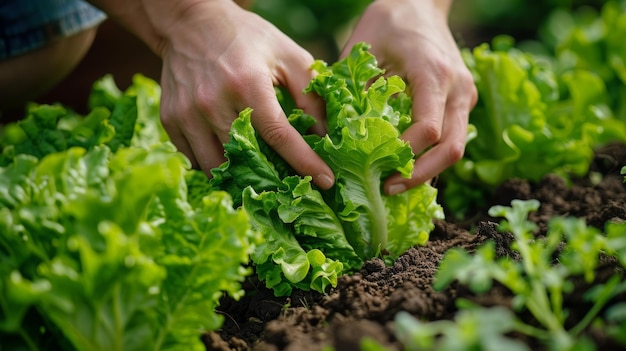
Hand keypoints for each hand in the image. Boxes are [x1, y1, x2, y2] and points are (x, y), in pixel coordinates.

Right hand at [153, 0, 333, 187]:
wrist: (190, 22)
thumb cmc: (245, 37)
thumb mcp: (287, 54)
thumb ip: (311, 93)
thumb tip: (325, 134)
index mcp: (247, 84)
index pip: (279, 136)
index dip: (305, 162)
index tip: (325, 181)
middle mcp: (213, 102)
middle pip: (246, 159)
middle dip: (272, 176)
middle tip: (290, 182)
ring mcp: (188, 114)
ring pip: (215, 167)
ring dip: (239, 176)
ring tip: (258, 175)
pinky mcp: (171, 120)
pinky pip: (193, 158)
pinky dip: (213, 164)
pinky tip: (229, 157)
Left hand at [341, 0, 477, 194]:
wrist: (420, 3)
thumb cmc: (388, 22)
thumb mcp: (363, 50)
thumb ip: (353, 91)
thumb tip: (337, 136)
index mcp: (433, 74)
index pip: (427, 129)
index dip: (404, 156)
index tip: (378, 171)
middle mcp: (457, 88)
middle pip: (451, 149)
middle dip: (421, 175)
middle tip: (389, 189)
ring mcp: (464, 96)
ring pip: (455, 148)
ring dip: (428, 170)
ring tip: (395, 182)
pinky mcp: (462, 101)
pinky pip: (452, 138)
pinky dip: (432, 157)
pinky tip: (406, 167)